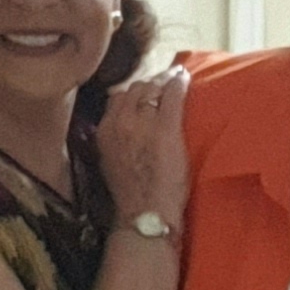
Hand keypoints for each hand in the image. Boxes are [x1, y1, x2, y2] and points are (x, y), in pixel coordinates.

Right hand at [97, 65, 191, 228]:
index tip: (145, 92)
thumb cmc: (132, 192)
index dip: (133, 92)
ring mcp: (143, 123)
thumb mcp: (110, 161)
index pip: (116, 97)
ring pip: (152, 88)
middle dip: (150, 83)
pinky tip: (186, 77)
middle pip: (134, 89)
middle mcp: (120, 122)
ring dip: (164, 80)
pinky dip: (179, 82)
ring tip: (175, 77)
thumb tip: (122, 125)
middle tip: (164, 82)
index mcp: (104, 130)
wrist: (145, 212)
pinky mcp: (166, 127)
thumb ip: (114, 138)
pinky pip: (173, 94)